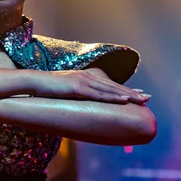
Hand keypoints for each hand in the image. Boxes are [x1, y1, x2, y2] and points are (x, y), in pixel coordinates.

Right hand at [30, 69, 149, 103]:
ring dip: (128, 95)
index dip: (123, 90)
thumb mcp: (62, 91)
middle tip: (148, 98)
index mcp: (84, 77)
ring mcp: (83, 81)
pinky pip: (99, 94)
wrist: (33, 82)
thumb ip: (72, 94)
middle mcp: (86, 77)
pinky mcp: (78, 87)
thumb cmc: (45, 88)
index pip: (107, 84)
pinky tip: (124, 100)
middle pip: (113, 86)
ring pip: (110, 89)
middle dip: (132, 92)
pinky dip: (113, 97)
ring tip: (142, 100)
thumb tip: (77, 103)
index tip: (137, 94)